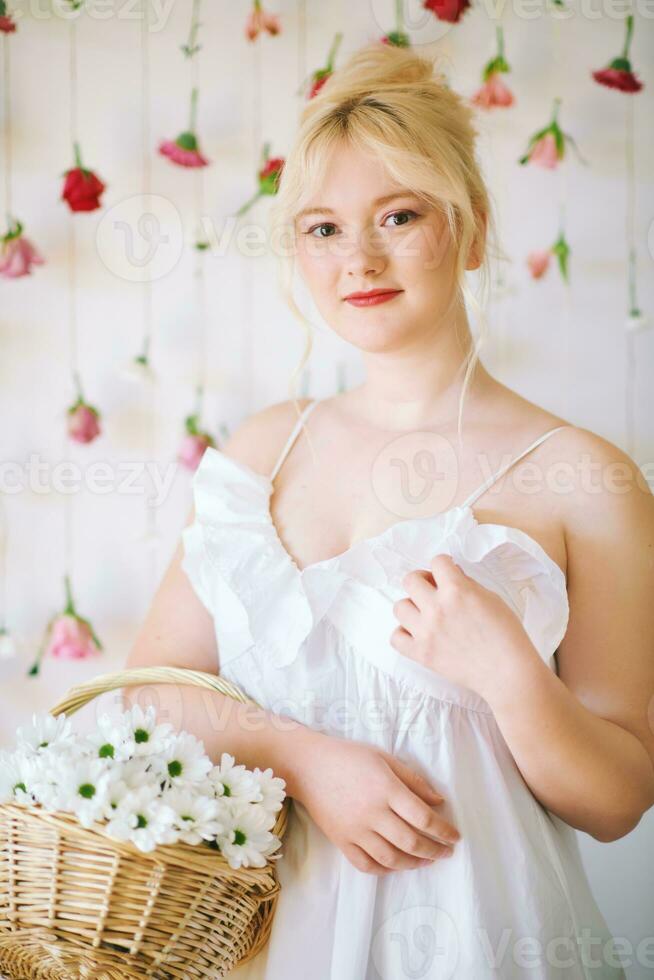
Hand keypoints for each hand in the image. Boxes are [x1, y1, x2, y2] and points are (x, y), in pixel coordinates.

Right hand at [291, 731, 460, 875]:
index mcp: (386, 789)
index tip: (455, 836)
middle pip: (411, 842)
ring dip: (414, 863)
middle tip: (446, 852)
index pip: (423, 817)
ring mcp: (355, 830)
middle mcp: (372, 813)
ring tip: (426, 860)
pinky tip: (396, 864)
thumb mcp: (385, 758)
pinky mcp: (341, 841)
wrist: (309, 767)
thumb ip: (413, 780)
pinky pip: (366, 865)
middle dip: (435, 851)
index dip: (444, 830)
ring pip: (391, 858)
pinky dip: (385, 870)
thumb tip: (439, 801)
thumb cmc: (349, 757)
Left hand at [390, 554, 533, 699]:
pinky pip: (395, 637)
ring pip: (399, 607)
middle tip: (434, 590)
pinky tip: (419, 633)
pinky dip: (404, 634)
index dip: (444, 565)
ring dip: (412, 607)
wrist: (507, 672)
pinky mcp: (421, 654)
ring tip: (426, 614)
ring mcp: (426, 632)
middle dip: (423, 581)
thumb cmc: (506, 634)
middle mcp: (437, 608)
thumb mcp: (491, 598)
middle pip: (410, 580)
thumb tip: (450, 574)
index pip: (437, 561)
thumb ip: (466, 584)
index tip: (448, 574)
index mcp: (457, 591)